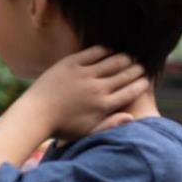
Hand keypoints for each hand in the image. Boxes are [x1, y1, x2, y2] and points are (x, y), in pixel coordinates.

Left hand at [16, 47, 147, 138]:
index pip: (130, 92)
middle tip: (141, 66)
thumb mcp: (88, 131)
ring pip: (112, 62)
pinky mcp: (71, 64)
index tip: (146, 81)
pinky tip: (110, 49)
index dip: (141, 85)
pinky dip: (105, 50)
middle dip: (137, 70)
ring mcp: (84, 74)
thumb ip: (111, 125)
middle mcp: (97, 89)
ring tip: (130, 57)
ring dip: (124, 58)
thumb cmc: (61, 128)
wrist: (35, 115)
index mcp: (103, 106)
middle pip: (125, 75)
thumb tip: (132, 118)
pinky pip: (93, 53)